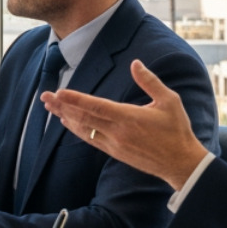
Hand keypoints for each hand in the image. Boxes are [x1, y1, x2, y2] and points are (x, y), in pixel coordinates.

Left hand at [43, 59, 209, 189]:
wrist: (181, 164)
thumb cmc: (177, 130)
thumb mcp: (169, 101)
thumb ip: (150, 81)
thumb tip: (135, 63)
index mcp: (129, 118)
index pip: (96, 107)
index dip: (75, 99)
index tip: (59, 92)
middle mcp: (117, 132)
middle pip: (83, 118)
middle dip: (62, 106)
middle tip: (45, 96)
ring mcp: (114, 144)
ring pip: (84, 129)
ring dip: (65, 117)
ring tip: (49, 107)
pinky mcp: (114, 152)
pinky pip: (90, 139)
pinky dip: (76, 130)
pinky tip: (67, 122)